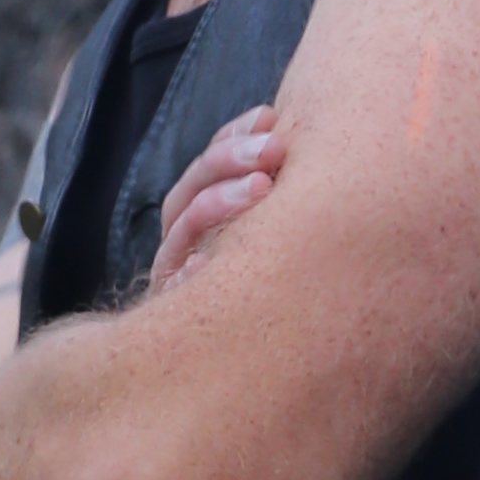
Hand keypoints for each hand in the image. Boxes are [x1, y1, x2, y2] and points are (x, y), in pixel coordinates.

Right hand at [150, 104, 285, 289]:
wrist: (240, 364)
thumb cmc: (277, 289)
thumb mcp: (274, 236)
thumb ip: (276, 196)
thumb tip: (302, 146)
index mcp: (204, 212)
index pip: (211, 163)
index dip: (235, 136)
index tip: (269, 115)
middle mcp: (185, 238)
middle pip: (195, 184)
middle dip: (231, 157)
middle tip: (274, 148)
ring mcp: (177, 270)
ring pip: (186, 221)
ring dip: (221, 197)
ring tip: (262, 186)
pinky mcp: (177, 306)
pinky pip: (180, 279)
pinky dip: (196, 262)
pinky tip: (217, 253)